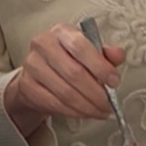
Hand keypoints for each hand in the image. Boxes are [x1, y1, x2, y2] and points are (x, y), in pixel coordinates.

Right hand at [3, 23, 125, 136]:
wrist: (39, 71)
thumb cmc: (68, 59)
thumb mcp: (89, 51)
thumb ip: (106, 53)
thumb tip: (118, 54)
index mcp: (62, 32)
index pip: (80, 47)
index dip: (100, 66)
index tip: (114, 81)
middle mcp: (44, 44)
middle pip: (74, 73)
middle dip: (96, 93)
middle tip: (108, 104)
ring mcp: (32, 65)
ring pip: (65, 92)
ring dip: (87, 106)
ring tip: (100, 111)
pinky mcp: (26, 85)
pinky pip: (54, 103)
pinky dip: (73, 112)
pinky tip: (84, 113)